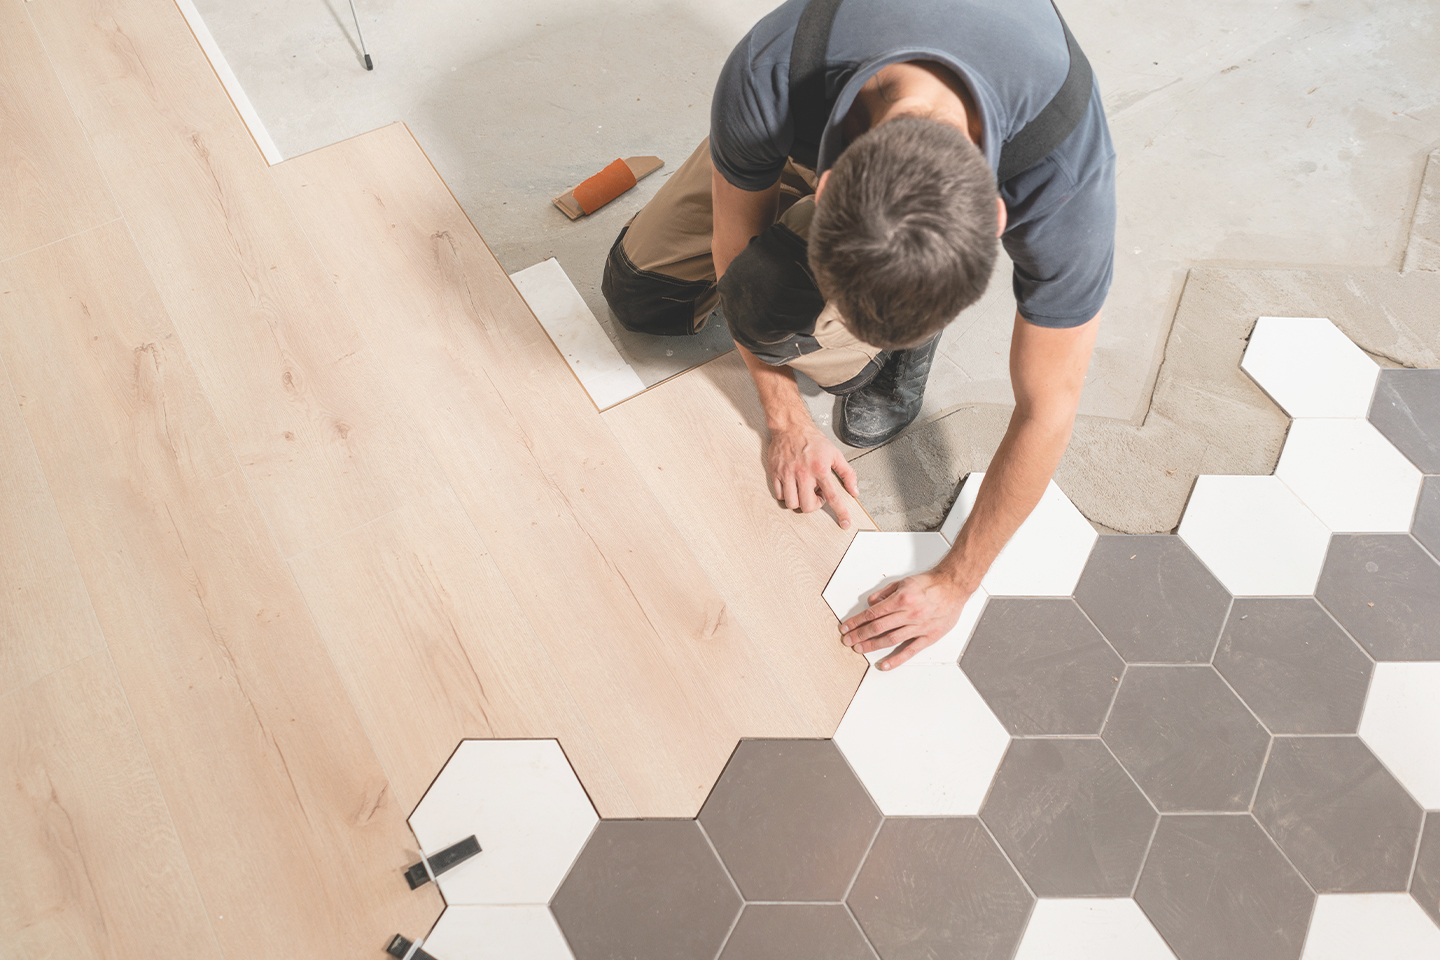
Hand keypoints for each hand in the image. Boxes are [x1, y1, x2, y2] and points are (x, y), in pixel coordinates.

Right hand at [768, 423, 859, 528]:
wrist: (790, 426)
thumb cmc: (813, 440)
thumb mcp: (835, 454)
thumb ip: (847, 473)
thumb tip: (854, 490)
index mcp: (820, 469)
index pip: (833, 497)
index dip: (840, 512)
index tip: (845, 523)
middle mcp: (803, 473)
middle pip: (808, 506)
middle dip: (814, 505)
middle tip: (816, 494)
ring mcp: (787, 474)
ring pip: (792, 503)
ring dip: (800, 502)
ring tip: (803, 490)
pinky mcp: (776, 473)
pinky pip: (780, 495)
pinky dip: (787, 495)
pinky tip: (792, 486)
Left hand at [840, 571, 969, 669]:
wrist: (954, 586)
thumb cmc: (931, 583)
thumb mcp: (904, 582)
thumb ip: (885, 592)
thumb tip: (871, 603)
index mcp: (901, 600)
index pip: (872, 614)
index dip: (856, 622)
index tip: (846, 627)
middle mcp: (909, 614)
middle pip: (878, 627)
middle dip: (859, 635)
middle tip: (847, 640)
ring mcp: (919, 627)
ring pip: (890, 639)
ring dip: (872, 645)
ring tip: (860, 649)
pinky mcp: (929, 636)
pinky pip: (910, 650)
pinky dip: (896, 659)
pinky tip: (885, 664)